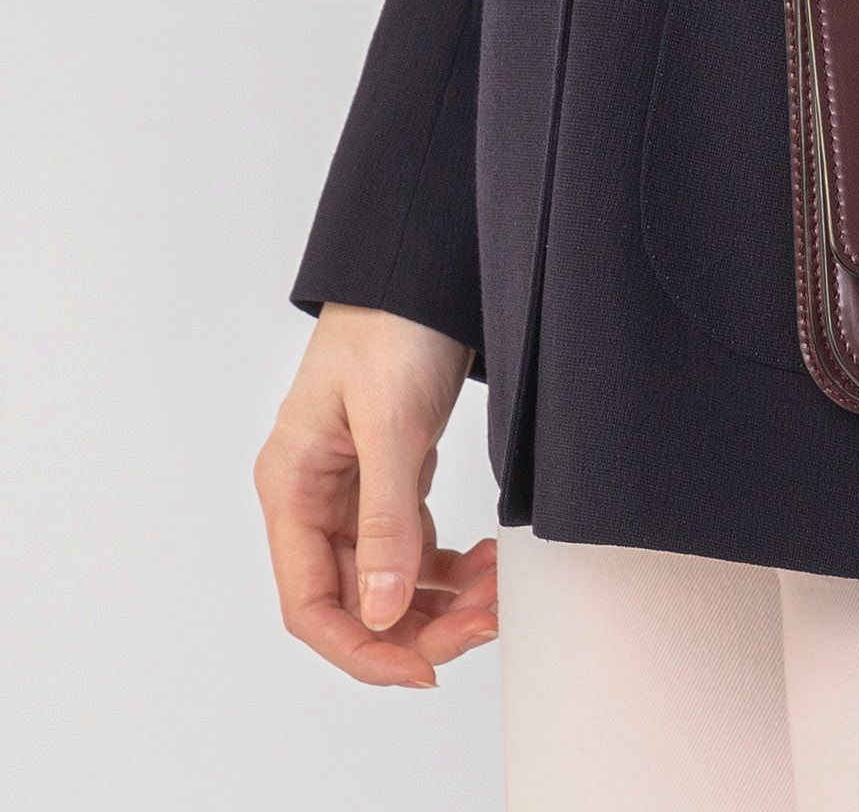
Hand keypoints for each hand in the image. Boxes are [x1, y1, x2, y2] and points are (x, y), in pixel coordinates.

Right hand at [254, 306, 494, 688]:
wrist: (423, 259)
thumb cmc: (392, 322)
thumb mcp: (390, 423)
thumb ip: (385, 519)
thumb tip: (380, 609)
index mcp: (291, 486)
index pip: (310, 603)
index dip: (361, 648)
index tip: (423, 669)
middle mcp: (315, 495)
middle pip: (355, 598)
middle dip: (419, 624)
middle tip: (485, 623)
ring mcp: (353, 486)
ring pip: (389, 577)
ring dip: (443, 598)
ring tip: (499, 590)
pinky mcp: (392, 472)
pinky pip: (414, 544)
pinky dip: (450, 563)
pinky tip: (487, 562)